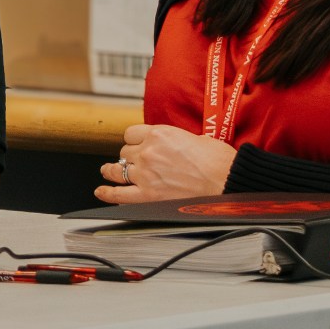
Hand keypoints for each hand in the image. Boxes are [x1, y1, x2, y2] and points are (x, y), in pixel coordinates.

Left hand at [95, 124, 236, 203]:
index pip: (131, 133)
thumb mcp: (197, 138)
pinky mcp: (147, 195)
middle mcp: (148, 151)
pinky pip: (119, 194)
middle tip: (133, 161)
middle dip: (130, 156)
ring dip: (112, 171)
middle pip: (125, 152)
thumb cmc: (220, 161)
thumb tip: (179, 145)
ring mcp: (145, 173)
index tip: (135, 144)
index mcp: (159, 134)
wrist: (228, 182)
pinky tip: (101, 192)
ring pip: (117, 170)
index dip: (134, 140)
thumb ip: (179, 140)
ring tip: (107, 171)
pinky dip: (107, 193)